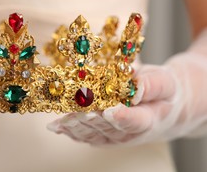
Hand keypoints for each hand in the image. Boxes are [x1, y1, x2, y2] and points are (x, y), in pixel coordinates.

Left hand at [47, 65, 181, 145]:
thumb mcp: (164, 82)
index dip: (121, 117)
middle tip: (78, 111)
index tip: (109, 111)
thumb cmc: (163, 90)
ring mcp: (114, 137)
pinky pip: (85, 135)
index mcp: (148, 119)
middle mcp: (130, 132)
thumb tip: (135, 88)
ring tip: (63, 120)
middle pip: (108, 128)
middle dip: (91, 119)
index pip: (134, 120)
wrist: (162, 107)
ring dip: (77, 126)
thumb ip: (151, 85)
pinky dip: (70, 131)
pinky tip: (55, 127)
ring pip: (93, 133)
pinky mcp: (103, 136)